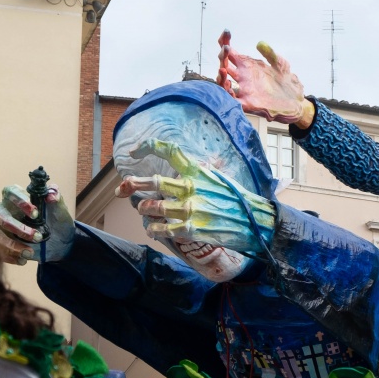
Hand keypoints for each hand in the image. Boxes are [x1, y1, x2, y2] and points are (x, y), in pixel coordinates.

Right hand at [0, 182, 75, 263]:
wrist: (61, 243)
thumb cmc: (57, 221)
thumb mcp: (60, 209)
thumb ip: (56, 198)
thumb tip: (51, 195)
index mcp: (17, 196)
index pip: (11, 192)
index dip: (20, 202)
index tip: (35, 214)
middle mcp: (5, 211)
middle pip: (1, 216)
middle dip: (18, 228)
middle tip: (37, 237)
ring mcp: (1, 228)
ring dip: (13, 245)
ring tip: (30, 252)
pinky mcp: (2, 243)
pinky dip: (11, 256)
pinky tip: (24, 259)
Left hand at [115, 138, 275, 252]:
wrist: (256, 223)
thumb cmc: (239, 201)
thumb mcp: (221, 179)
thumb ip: (205, 172)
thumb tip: (200, 164)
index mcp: (198, 171)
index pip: (169, 151)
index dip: (147, 147)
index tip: (133, 153)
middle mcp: (191, 187)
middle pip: (153, 182)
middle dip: (132, 185)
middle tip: (122, 189)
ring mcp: (190, 209)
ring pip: (154, 207)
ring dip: (144, 209)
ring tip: (144, 212)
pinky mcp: (192, 229)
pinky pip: (163, 229)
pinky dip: (153, 229)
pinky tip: (152, 229)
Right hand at [217, 31, 314, 127]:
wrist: (296, 101)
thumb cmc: (286, 82)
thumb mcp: (280, 64)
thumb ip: (270, 54)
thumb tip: (260, 43)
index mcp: (248, 66)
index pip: (231, 54)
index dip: (225, 42)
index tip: (226, 32)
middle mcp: (243, 78)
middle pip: (225, 66)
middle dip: (223, 57)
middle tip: (226, 49)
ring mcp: (245, 90)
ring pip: (225, 83)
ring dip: (221, 77)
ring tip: (223, 70)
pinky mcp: (249, 104)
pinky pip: (234, 100)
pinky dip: (228, 95)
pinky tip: (229, 88)